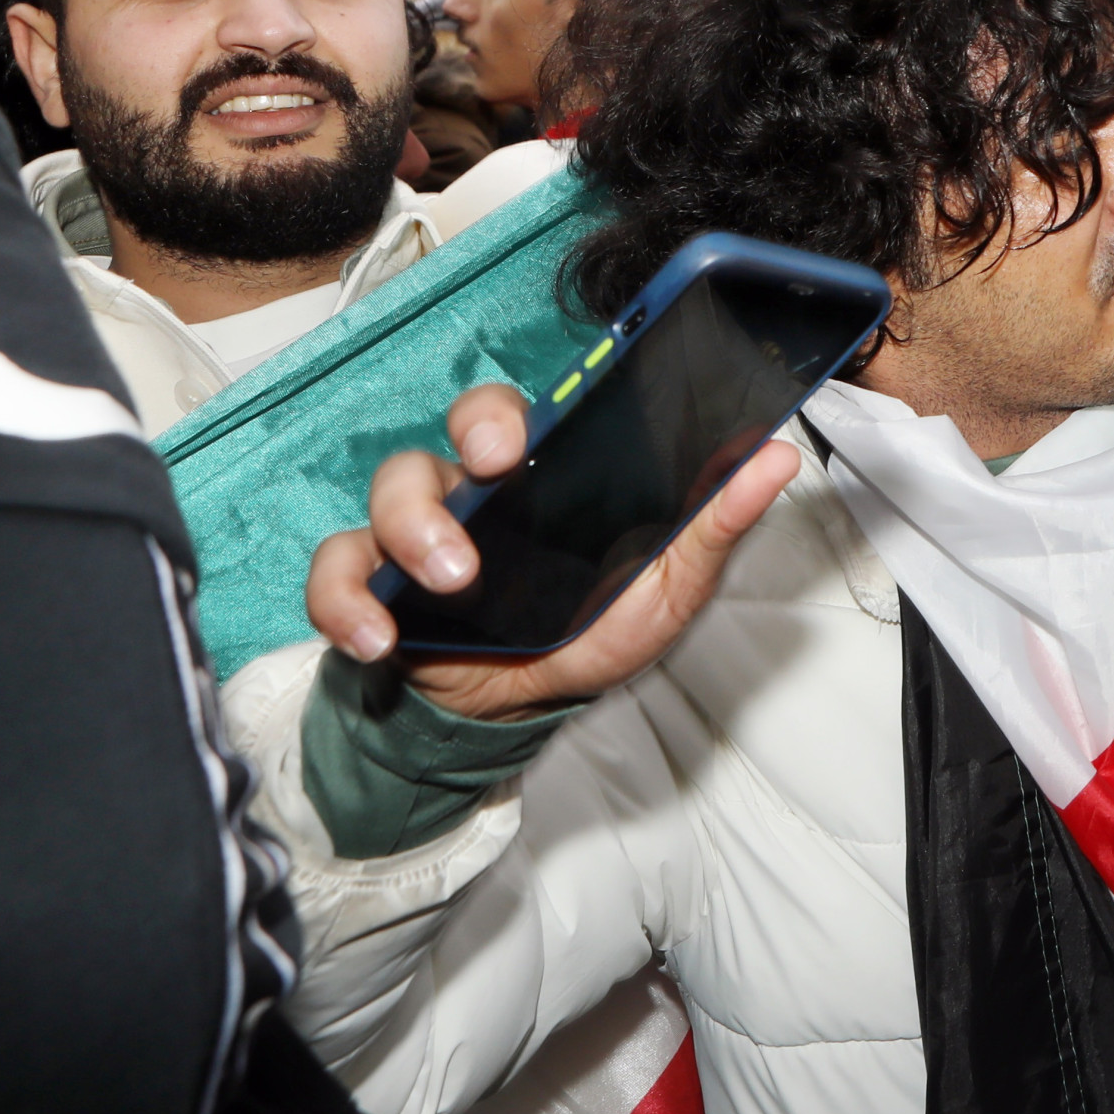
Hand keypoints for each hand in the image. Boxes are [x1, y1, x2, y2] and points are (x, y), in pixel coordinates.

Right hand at [302, 381, 798, 721]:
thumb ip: (714, 526)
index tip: (525, 431)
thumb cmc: (594, 626)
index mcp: (548, 474)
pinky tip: (376, 638)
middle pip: (458, 429)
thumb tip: (775, 458)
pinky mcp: (375, 587)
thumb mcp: (666, 587)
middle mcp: (480, 489)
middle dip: (471, 435)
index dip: (520, 405)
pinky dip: (345, 603)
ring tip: (454, 577)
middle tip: (494, 468)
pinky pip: (337, 575)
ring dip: (414, 526)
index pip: (529, 410)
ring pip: (393, 490)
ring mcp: (421, 533)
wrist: (527, 707)